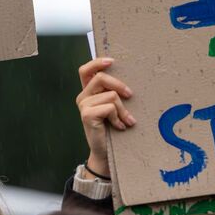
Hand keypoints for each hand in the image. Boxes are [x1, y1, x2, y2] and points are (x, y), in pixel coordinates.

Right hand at [75, 58, 135, 177]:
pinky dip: (118, 117)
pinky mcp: (86, 115)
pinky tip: (119, 126)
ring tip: (126, 120)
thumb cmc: (113, 130)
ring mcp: (83, 105)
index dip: (97, 63)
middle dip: (119, 85)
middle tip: (131, 95)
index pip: (86, 70)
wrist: (106, 153)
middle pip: (101, 78)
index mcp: (88, 92)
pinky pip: (110, 107)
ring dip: (122, 109)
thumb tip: (129, 83)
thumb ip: (114, 94)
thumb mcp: (114, 108)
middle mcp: (83, 97)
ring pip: (110, 95)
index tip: (112, 61)